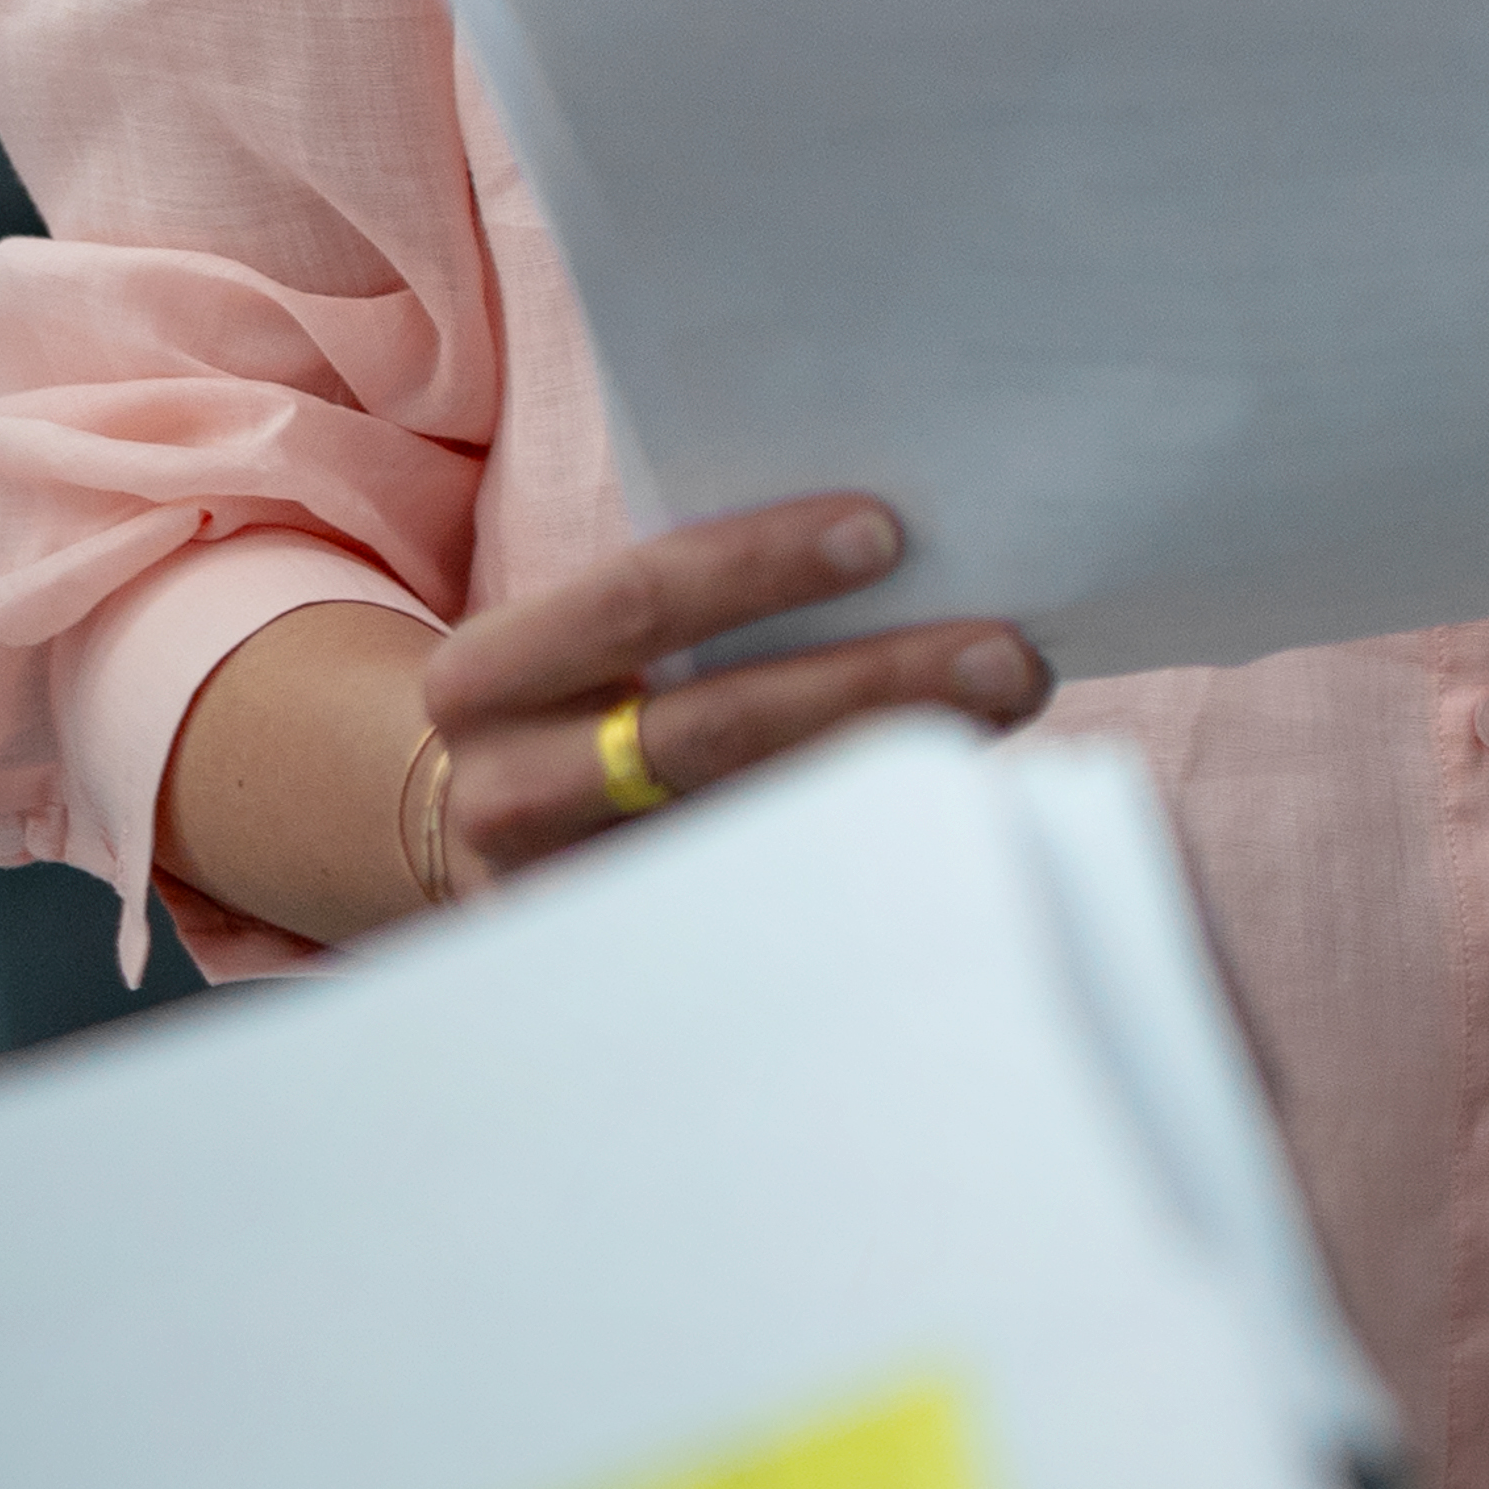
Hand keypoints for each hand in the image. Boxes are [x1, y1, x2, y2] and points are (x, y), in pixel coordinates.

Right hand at [408, 497, 1050, 904]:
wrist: (485, 829)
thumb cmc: (587, 696)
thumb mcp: (593, 641)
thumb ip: (693, 603)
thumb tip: (903, 556)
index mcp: (489, 677)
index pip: (637, 601)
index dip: (761, 565)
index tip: (887, 532)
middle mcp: (506, 791)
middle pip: (715, 728)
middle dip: (873, 679)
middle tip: (1003, 650)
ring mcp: (566, 890)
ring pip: (756, 822)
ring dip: (897, 763)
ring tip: (1004, 709)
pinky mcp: (630, 957)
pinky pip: (771, 897)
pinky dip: (870, 840)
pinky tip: (955, 801)